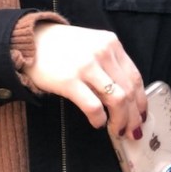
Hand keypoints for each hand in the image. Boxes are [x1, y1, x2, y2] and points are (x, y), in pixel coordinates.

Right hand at [25, 23, 146, 138]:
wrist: (29, 41)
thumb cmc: (61, 46)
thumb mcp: (91, 44)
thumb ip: (109, 62)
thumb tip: (126, 95)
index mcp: (111, 43)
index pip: (135, 77)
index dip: (141, 100)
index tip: (141, 115)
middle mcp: (103, 52)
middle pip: (129, 91)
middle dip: (133, 116)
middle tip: (131, 130)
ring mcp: (86, 66)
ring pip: (117, 100)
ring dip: (121, 120)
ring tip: (117, 130)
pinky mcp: (69, 80)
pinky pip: (93, 106)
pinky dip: (99, 119)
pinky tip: (97, 123)